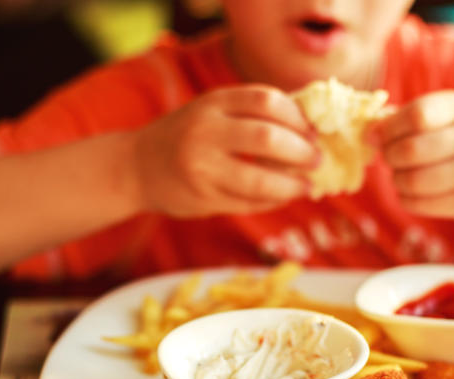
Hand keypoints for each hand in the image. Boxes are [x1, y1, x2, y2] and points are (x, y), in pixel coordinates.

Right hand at [134, 85, 317, 216]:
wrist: (136, 166)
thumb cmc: (188, 135)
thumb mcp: (213, 111)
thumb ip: (252, 114)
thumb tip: (311, 128)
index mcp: (213, 102)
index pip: (266, 101)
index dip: (297, 117)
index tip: (313, 130)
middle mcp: (205, 131)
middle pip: (267, 138)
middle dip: (301, 151)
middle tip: (317, 159)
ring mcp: (202, 167)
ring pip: (260, 179)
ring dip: (291, 185)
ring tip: (306, 186)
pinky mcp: (202, 198)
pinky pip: (249, 202)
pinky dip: (273, 201)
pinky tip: (283, 197)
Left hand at [375, 90, 453, 221]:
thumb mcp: (439, 121)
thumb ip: (402, 120)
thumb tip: (367, 131)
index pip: (416, 115)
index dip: (387, 129)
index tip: (374, 138)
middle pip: (410, 149)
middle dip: (389, 158)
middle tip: (390, 161)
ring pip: (413, 180)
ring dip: (397, 181)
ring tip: (401, 177)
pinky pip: (421, 203)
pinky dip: (405, 200)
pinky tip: (411, 194)